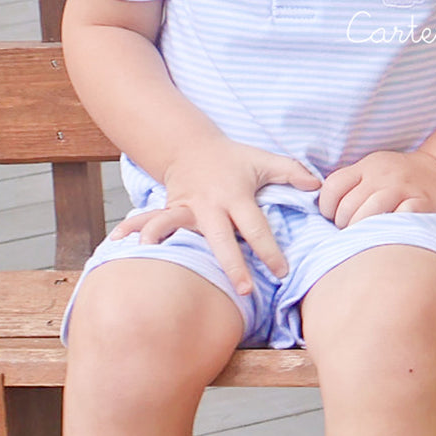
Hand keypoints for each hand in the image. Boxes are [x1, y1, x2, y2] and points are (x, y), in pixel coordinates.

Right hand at [111, 138, 319, 295]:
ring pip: (176, 226)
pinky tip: (117, 243)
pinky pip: (152, 222)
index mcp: (235, 195)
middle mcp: (209, 204)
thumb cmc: (232, 158)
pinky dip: (135, 230)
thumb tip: (319, 187)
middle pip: (221, 238)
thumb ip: (292, 172)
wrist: (190, 146)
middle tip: (245, 289)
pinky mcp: (170, 210)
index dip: (269, 249)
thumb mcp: (263, 160)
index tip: (281, 270)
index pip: (256, 226)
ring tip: (159, 261)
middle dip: (232, 264)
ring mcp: (186, 208)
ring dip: (167, 241)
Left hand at [318, 150, 435, 228]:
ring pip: (370, 214)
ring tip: (364, 236)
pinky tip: (387, 234)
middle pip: (349, 206)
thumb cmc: (399, 179)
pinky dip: (390, 229)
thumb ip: (351, 184)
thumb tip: (324, 210)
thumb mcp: (373, 170)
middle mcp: (383, 175)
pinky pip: (399, 219)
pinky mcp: (422, 203)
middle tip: (349, 232)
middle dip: (343, 225)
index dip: (326, 207)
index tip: (331, 218)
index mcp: (367, 166)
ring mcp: (403, 188)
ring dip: (362, 231)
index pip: (333, 186)